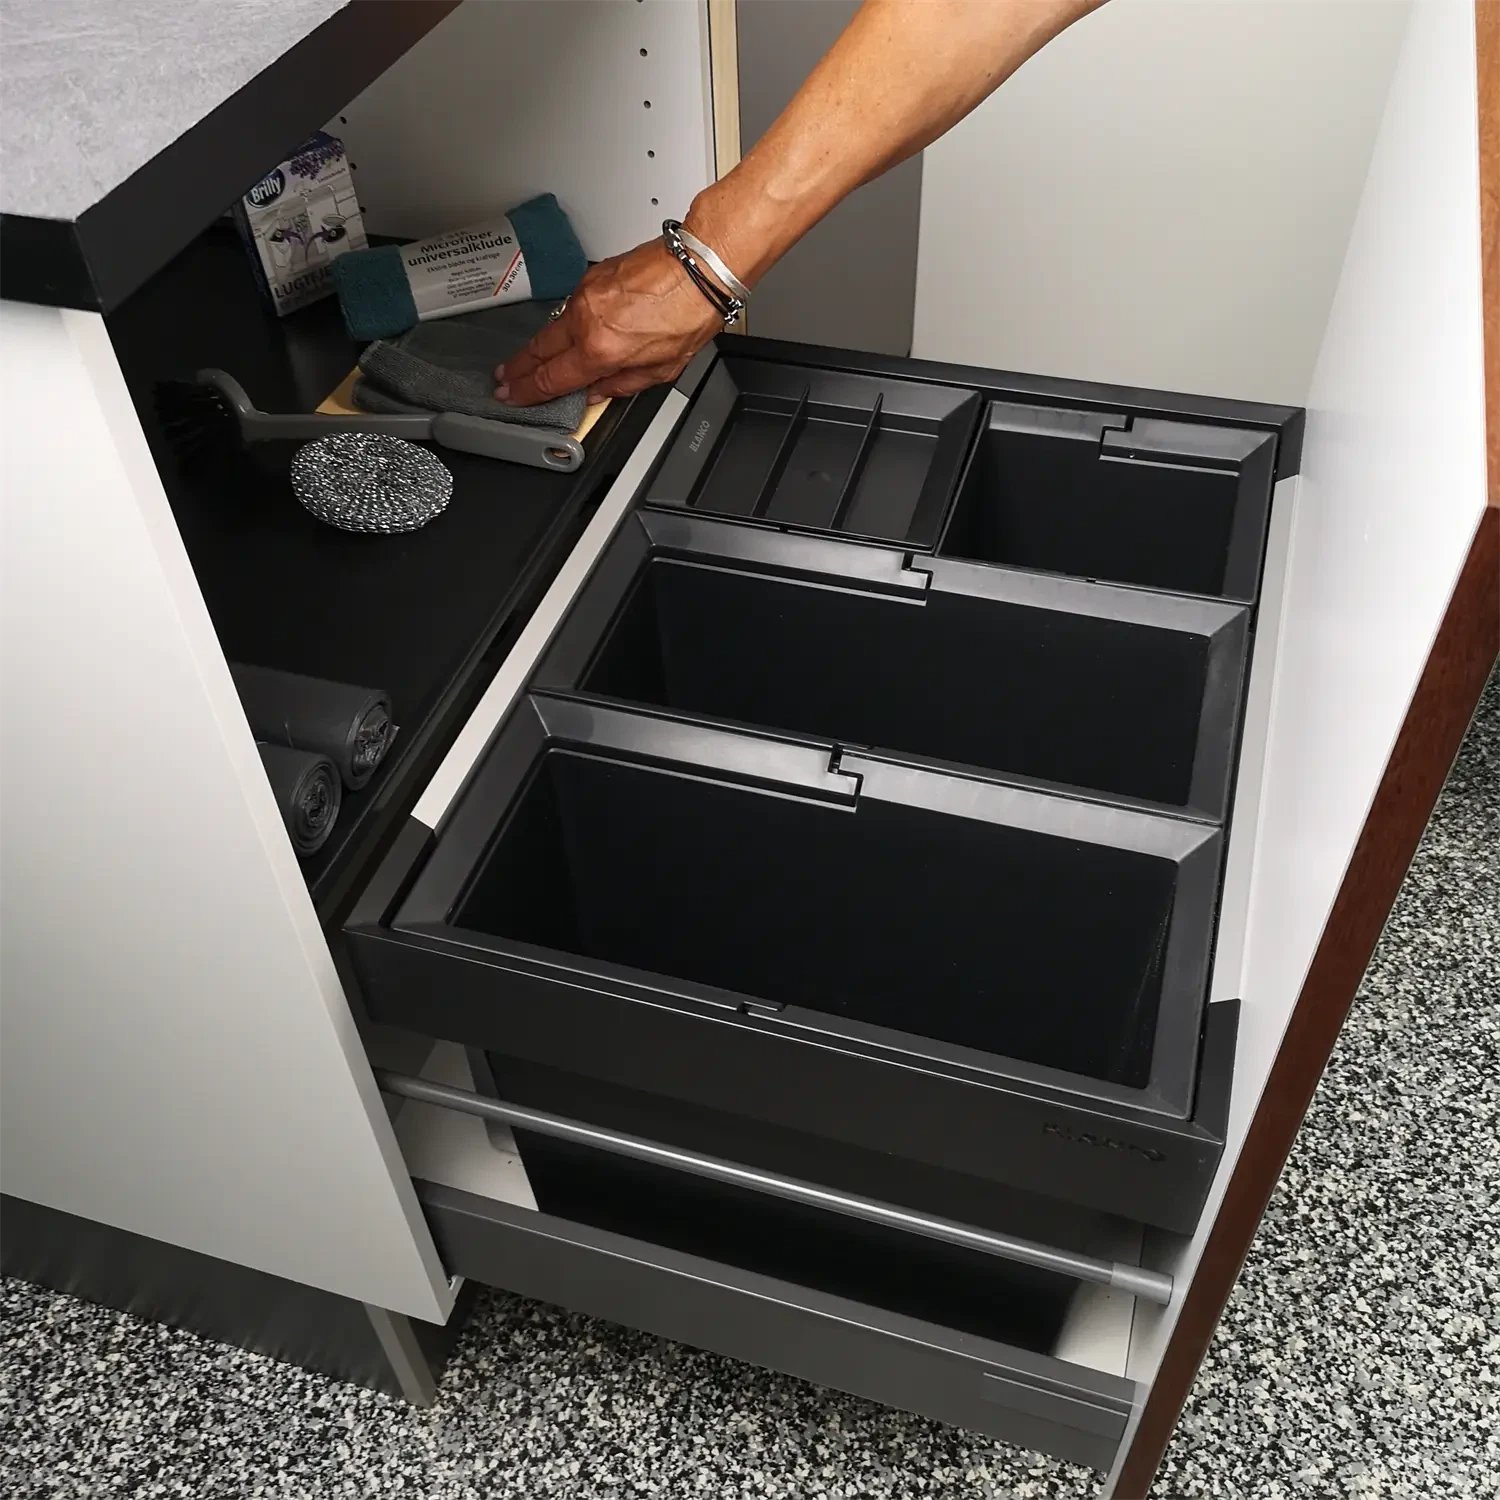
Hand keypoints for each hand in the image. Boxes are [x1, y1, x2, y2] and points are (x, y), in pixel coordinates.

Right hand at [497, 238, 723, 405]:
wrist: (700, 268)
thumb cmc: (689, 313)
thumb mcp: (661, 370)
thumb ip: (621, 385)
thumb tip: (597, 392)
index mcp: (601, 349)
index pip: (552, 378)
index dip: (527, 391)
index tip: (511, 396)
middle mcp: (586, 320)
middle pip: (540, 350)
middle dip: (519, 368)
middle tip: (503, 380)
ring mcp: (586, 295)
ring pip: (553, 327)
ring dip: (539, 346)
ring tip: (528, 360)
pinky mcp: (592, 277)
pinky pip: (570, 308)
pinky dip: (564, 324)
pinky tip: (566, 333)